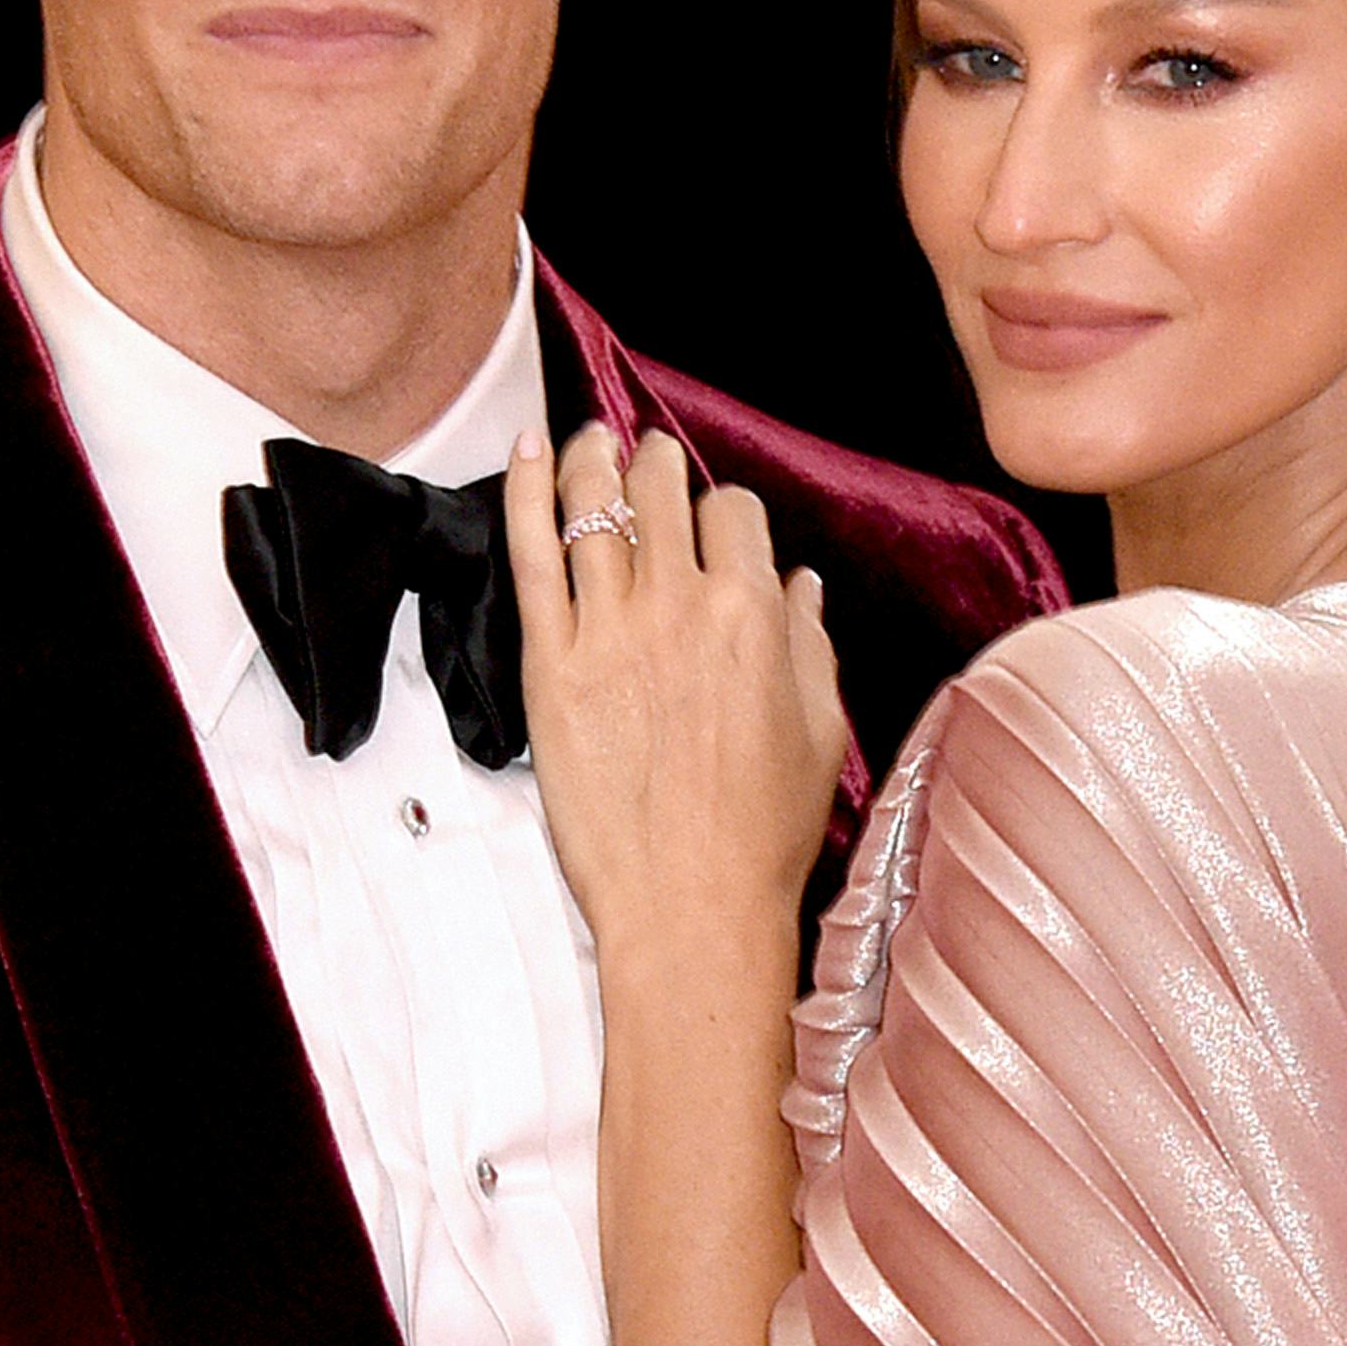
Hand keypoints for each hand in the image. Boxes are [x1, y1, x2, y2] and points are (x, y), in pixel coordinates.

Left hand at [508, 423, 845, 977]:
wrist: (691, 904)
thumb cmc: (761, 835)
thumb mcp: (819, 730)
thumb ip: (808, 643)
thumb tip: (799, 584)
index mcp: (754, 615)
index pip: (734, 514)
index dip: (725, 511)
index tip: (715, 524)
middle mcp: (681, 606)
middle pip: (661, 489)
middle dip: (657, 464)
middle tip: (648, 462)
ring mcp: (609, 631)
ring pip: (595, 504)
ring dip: (593, 457)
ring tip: (591, 441)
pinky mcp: (551, 664)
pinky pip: (533, 553)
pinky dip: (528, 491)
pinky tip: (528, 451)